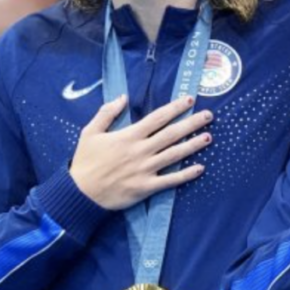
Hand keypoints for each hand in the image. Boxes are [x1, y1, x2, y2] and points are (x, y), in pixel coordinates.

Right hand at [70, 94, 212, 209]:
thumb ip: (107, 113)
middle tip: (209, 115)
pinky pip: (170, 180)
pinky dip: (186, 174)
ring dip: (193, 145)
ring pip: (175, 154)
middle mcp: (141, 150)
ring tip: (209, 137)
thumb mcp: (90, 132)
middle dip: (191, 123)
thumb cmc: (85, 161)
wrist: (81, 192)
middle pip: (172, 134)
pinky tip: (200, 168)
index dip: (175, 108)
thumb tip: (123, 97)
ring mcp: (145, 169)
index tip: (189, 100)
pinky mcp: (147, 187)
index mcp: (129, 135)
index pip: (157, 118)